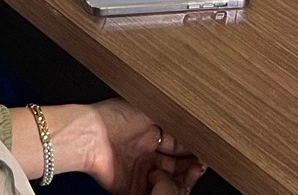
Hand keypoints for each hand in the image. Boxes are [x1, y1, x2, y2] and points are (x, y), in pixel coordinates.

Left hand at [52, 100, 203, 194]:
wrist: (90, 136)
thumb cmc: (113, 117)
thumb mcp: (149, 111)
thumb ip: (172, 120)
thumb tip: (194, 125)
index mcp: (150, 134)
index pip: (179, 146)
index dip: (193, 149)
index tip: (206, 151)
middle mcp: (146, 154)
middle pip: (177, 166)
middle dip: (192, 165)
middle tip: (202, 163)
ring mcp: (140, 173)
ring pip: (170, 181)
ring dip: (184, 178)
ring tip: (193, 171)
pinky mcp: (132, 189)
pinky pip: (155, 194)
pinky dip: (168, 190)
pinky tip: (176, 182)